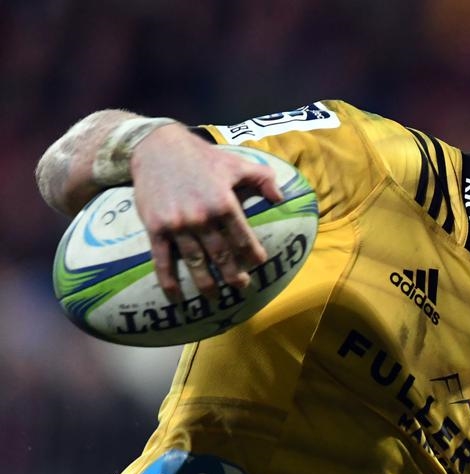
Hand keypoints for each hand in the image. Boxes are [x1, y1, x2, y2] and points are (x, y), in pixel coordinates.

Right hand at [130, 125, 282, 299]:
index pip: (243, 238)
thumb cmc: (201, 157)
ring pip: (195, 262)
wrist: (155, 147)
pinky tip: (176, 297)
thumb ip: (263, 179)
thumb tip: (281, 198)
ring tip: (215, 298)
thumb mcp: (237, 163)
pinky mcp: (156, 229)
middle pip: (221, 255)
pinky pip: (163, 260)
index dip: (253, 254)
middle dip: (233, 275)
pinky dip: (168, 281)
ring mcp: (178, 225)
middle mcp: (202, 218)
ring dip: (206, 283)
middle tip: (242, 287)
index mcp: (224, 203)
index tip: (259, 264)